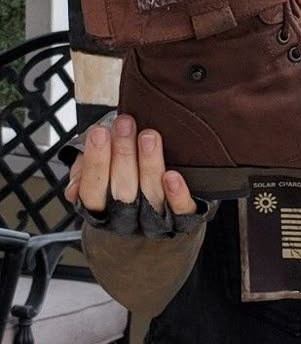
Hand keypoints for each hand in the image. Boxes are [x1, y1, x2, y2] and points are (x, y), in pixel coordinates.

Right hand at [63, 114, 196, 217]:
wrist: (163, 211)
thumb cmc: (124, 176)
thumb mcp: (98, 172)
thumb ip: (84, 173)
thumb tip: (74, 188)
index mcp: (101, 210)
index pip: (91, 192)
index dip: (95, 163)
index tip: (99, 132)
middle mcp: (126, 219)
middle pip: (122, 192)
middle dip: (122, 154)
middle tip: (125, 123)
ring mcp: (154, 220)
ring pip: (151, 195)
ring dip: (148, 164)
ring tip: (148, 136)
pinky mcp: (182, 219)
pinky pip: (181, 211)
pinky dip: (176, 194)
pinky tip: (172, 176)